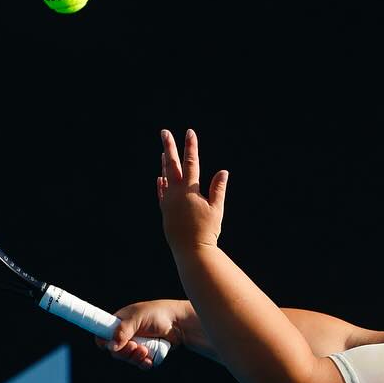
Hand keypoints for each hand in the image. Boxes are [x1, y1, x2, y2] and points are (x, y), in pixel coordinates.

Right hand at [103, 299, 189, 367]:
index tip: (113, 346)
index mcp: (119, 324)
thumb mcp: (136, 318)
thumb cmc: (157, 314)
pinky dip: (144, 363)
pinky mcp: (147, 354)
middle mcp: (126, 336)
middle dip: (124, 352)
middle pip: (115, 352)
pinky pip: (140, 364)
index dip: (105, 343)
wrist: (179, 323)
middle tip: (134, 346)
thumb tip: (111, 347)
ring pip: (128, 359)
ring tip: (145, 350)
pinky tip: (149, 359)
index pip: (103, 336)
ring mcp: (136, 346)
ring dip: (135, 357)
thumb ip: (122, 332)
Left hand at [157, 128, 228, 254]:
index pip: (191, 163)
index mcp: (190, 190)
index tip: (190, 132)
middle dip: (169, 147)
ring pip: (165, 177)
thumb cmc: (207, 230)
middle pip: (172, 165)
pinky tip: (160, 178)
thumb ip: (217, 189)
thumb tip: (223, 172)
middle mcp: (176, 193)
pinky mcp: (165, 211)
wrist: (191, 250)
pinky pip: (161, 194)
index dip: (191, 146)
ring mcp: (168, 201)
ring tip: (164, 152)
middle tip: (164, 132)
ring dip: (165, 164)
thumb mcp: (217, 209)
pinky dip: (161, 184)